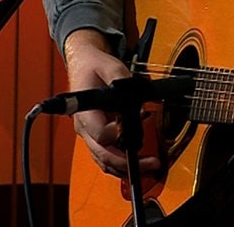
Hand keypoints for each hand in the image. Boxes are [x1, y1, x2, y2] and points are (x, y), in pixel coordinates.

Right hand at [64, 29, 161, 178]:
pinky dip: (120, 164)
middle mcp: (84, 128)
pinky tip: (137, 164)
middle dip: (127, 163)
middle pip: (103, 155)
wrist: (82, 64)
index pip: (100, 133)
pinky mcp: (95, 136)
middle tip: (151, 164)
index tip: (136, 126)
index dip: (119, 134)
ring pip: (104, 161)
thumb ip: (122, 82)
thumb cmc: (94, 66)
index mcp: (84, 112)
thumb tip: (137, 106)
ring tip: (149, 167)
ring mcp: (88, 135)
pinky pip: (106, 156)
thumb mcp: (110, 66)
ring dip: (125, 168)